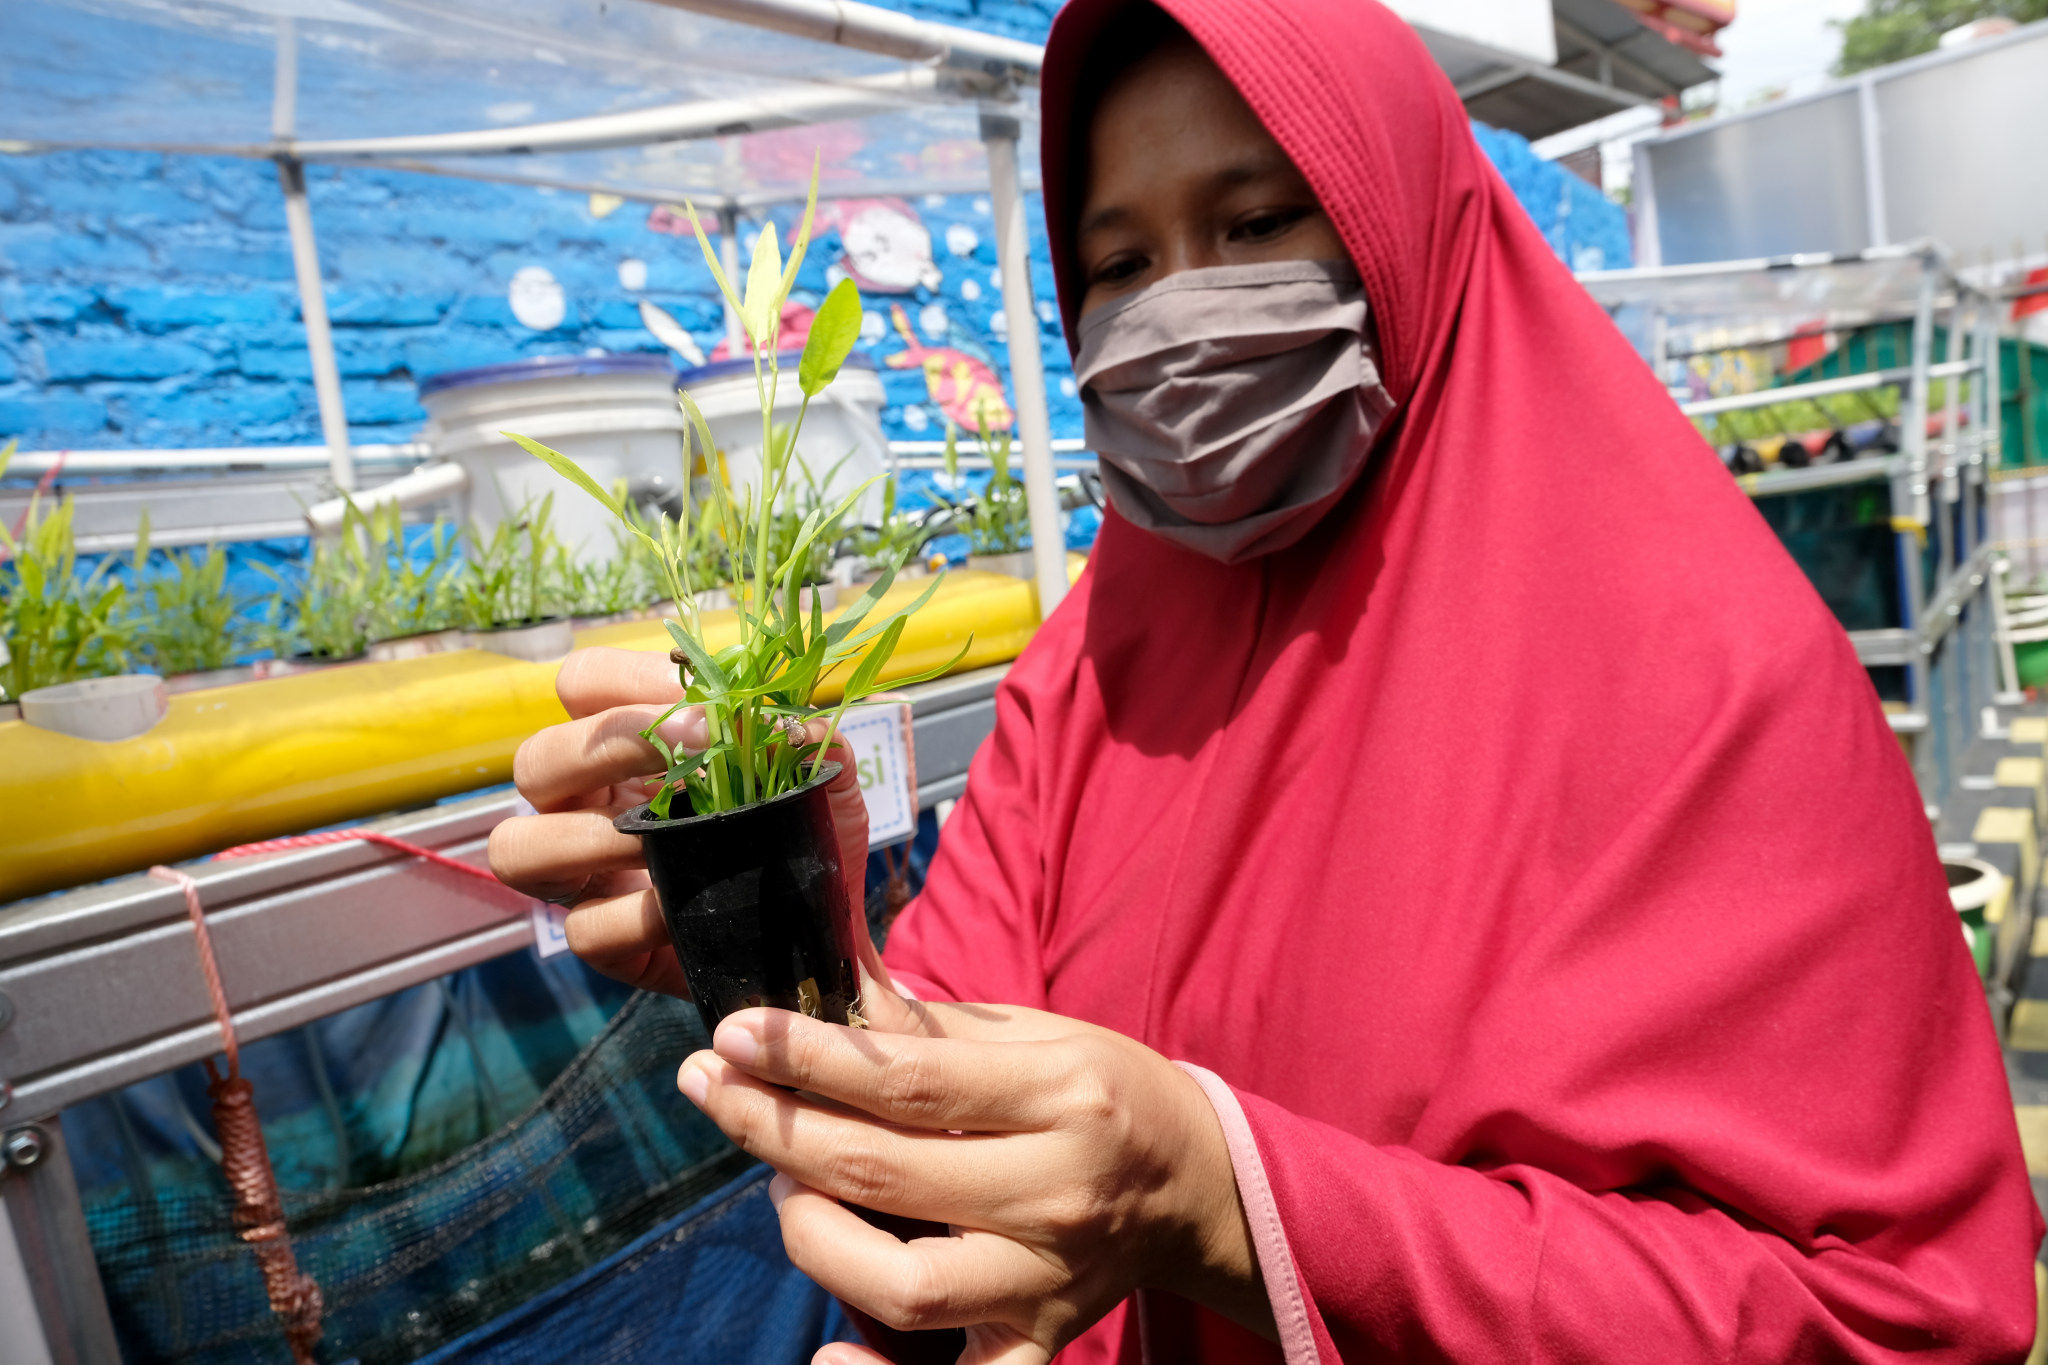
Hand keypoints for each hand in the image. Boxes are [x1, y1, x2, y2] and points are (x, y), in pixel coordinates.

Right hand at [488, 646, 877, 995]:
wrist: (820, 930)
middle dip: (608, 748)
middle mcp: (585, 801)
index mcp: (624, 743)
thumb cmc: (800, 836)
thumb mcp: (816, 782)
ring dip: (588, 838)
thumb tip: (787, 724)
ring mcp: (582, 874)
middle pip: (535, 758)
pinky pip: (584, 928)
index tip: (706, 708)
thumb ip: (808, 743)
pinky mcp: (601, 940)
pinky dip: (634, 916)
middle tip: (694, 756)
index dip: (630, 682)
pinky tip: (680, 908)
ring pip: (516, 848)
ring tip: (657, 840)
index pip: (584, 681)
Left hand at [678, 985, 1271, 1363]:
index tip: (733, 1034)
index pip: (908, 1079)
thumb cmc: (1103, 1092)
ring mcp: (1049, 1278)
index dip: (806, 1057)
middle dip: (774, 1126)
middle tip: (716, 1089)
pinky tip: (825, 1354)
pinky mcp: (1041, 1339)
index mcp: (1061, 1095)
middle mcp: (1057, 1191)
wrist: (1197, 1183)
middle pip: (881, 1171)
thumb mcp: (1032, 1034)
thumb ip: (925, 1025)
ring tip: (786, 1189)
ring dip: (814, 1234)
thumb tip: (823, 982)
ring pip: (903, 1284)